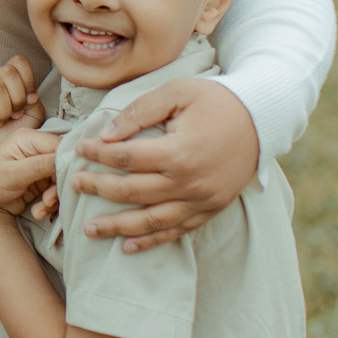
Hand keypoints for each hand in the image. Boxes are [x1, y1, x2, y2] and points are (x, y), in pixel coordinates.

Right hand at [0, 55, 44, 177]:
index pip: (18, 62)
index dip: (28, 82)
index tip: (27, 104)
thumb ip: (34, 99)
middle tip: (12, 117)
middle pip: (8, 72)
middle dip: (17, 99)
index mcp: (6, 80)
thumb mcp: (32, 117)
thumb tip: (30, 93)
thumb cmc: (10, 139)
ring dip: (1, 111)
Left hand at [0, 129, 58, 216]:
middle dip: (59, 184)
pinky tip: (39, 211)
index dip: (66, 162)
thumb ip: (37, 166)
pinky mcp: (43, 179)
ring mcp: (41, 164)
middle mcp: (36, 148)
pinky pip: (57, 189)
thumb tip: (63, 159)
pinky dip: (51, 203)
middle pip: (63, 163)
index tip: (68, 180)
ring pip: (62, 178)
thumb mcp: (11, 174)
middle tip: (49, 201)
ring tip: (42, 208)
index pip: (58, 144)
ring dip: (55, 197)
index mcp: (27, 138)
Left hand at [69, 78, 258, 252]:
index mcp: (178, 152)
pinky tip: (128, 246)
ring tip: (89, 230)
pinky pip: (177, 231)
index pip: (125, 158)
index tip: (80, 148)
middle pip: (131, 192)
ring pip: (151, 221)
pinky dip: (151, 241)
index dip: (97, 154)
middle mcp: (188, 183)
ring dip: (117, 227)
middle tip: (74, 185)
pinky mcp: (210, 210)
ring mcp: (201, 201)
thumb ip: (139, 112)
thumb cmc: (217, 100)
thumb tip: (106, 135)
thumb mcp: (177, 92)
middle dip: (98, 189)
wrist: (264, 119)